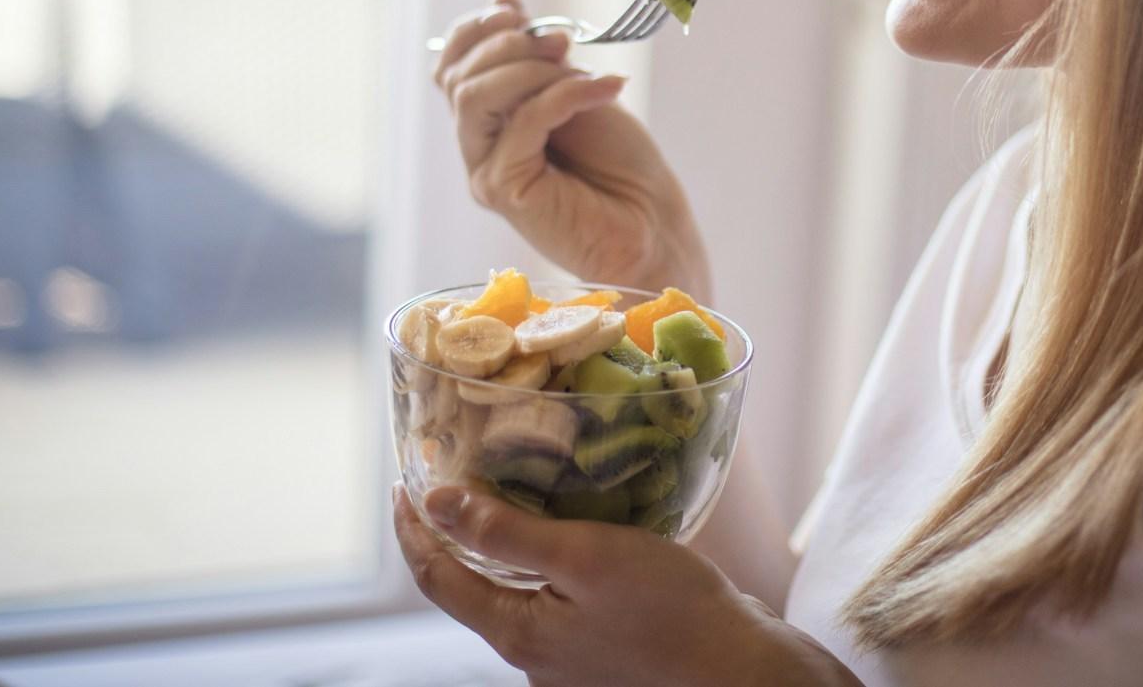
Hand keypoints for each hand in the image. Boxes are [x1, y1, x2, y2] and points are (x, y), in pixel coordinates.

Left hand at [394, 486, 859, 686]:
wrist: (740, 667)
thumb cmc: (671, 610)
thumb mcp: (585, 556)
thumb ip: (507, 534)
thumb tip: (435, 505)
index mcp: (517, 633)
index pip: (438, 578)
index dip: (413, 528)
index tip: (402, 482)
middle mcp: (534, 655)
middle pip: (471, 589)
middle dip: (452, 534)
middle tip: (448, 476)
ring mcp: (569, 658)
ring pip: (515, 594)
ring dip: (500, 547)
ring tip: (507, 493)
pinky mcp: (603, 650)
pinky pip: (555, 601)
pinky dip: (543, 562)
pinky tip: (570, 534)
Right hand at [433, 0, 711, 297]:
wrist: (653, 223)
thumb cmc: (618, 164)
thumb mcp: (574, 89)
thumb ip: (536, 53)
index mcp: (488, 122)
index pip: (449, 65)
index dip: (475, 30)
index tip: (521, 14)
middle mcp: (477, 149)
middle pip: (459, 77)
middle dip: (513, 46)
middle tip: (564, 43)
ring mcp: (486, 172)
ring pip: (475, 98)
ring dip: (532, 69)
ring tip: (581, 68)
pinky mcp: (506, 192)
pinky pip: (522, 124)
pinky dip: (566, 95)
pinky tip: (608, 89)